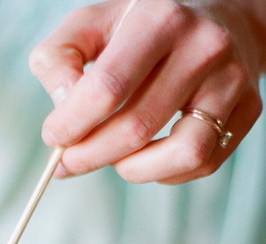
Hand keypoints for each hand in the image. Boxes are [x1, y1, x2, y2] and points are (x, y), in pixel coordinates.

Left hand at [30, 0, 263, 183]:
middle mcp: (203, 48)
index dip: (72, 124)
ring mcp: (231, 81)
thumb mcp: (92, 24)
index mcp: (159, 20)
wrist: (222, 15)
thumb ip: (58, 59)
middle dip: (91, 156)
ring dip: (133, 170)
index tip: (53, 138)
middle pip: (136, 128)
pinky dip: (165, 173)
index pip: (108, 88)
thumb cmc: (141, 28)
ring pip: (179, 153)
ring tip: (114, 159)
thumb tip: (61, 111)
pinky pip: (202, 163)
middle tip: (70, 162)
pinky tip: (148, 158)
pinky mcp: (247, 109)